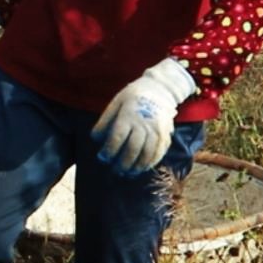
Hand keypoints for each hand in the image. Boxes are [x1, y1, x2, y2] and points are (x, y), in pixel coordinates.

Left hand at [91, 58, 195, 174]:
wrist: (160, 89)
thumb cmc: (132, 96)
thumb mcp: (115, 103)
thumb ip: (105, 121)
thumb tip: (95, 138)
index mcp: (128, 115)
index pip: (118, 137)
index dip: (109, 149)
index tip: (102, 157)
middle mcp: (144, 124)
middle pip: (133, 148)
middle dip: (123, 162)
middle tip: (115, 170)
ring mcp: (157, 130)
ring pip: (147, 153)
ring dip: (137, 166)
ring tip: (128, 173)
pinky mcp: (166, 134)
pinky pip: (159, 153)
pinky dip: (150, 163)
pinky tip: (142, 168)